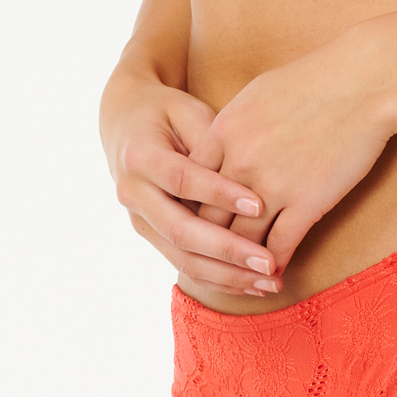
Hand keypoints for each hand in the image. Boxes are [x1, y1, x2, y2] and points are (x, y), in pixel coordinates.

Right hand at [99, 68, 282, 293]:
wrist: (127, 125)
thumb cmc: (169, 114)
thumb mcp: (189, 111)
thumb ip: (214, 142)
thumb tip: (251, 175)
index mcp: (139, 155)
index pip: (181, 180)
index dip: (219, 194)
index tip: (260, 205)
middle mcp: (132, 193)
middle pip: (181, 231)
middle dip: (228, 251)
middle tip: (269, 263)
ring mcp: (140, 220)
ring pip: (182, 258)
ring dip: (228, 276)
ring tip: (270, 282)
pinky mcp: (153, 237)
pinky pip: (186, 265)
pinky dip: (221, 279)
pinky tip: (253, 285)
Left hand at [186, 22, 396, 269]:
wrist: (364, 80)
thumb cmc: (316, 79)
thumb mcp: (257, 94)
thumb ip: (234, 126)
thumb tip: (224, 145)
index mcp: (223, 133)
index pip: (190, 186)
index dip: (190, 211)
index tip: (195, 227)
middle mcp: (239, 163)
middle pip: (208, 219)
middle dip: (207, 245)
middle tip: (209, 263)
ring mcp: (272, 186)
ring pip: (241, 240)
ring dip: (239, 265)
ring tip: (241, 279)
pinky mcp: (306, 202)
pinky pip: (280, 245)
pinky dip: (274, 265)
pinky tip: (275, 275)